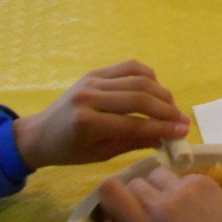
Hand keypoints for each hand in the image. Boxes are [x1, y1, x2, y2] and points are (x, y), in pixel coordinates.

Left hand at [11, 61, 188, 170]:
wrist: (40, 133)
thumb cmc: (70, 150)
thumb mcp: (101, 154)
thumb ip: (135, 142)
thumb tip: (166, 139)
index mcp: (87, 122)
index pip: (133, 123)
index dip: (161, 128)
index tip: (182, 133)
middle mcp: (89, 96)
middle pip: (139, 98)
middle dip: (166, 109)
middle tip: (182, 121)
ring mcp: (92, 80)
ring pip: (139, 79)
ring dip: (162, 93)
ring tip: (172, 107)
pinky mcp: (95, 72)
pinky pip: (130, 67)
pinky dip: (148, 76)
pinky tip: (156, 89)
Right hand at [96, 168, 221, 221]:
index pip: (110, 189)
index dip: (110, 193)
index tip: (118, 203)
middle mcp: (160, 203)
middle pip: (134, 181)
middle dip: (136, 195)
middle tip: (149, 210)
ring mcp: (184, 189)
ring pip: (158, 174)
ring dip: (159, 187)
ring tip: (172, 206)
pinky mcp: (204, 180)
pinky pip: (182, 177)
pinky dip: (182, 188)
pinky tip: (194, 206)